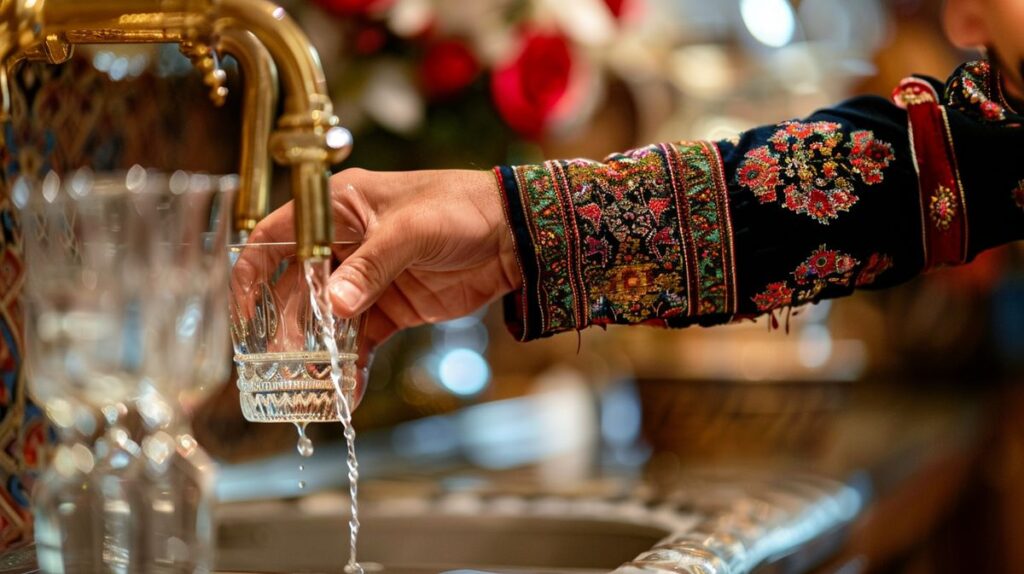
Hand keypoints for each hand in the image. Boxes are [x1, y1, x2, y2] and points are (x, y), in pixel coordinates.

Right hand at [246, 168, 521, 404]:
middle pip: (298, 289)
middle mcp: (344, 243)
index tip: (245, 315)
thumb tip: (334, 306)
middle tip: (284, 367)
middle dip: (290, 329)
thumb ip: (371, 267)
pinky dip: (353, 364)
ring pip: (328, 320)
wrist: (514, 233)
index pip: (277, 239)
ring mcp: (368, 278)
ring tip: (313, 387)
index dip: (252, 274)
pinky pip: (362, 339)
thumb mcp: (412, 231)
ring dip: (319, 353)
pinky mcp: (392, 307)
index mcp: (339, 209)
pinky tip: (349, 390)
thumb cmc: (461, 208)